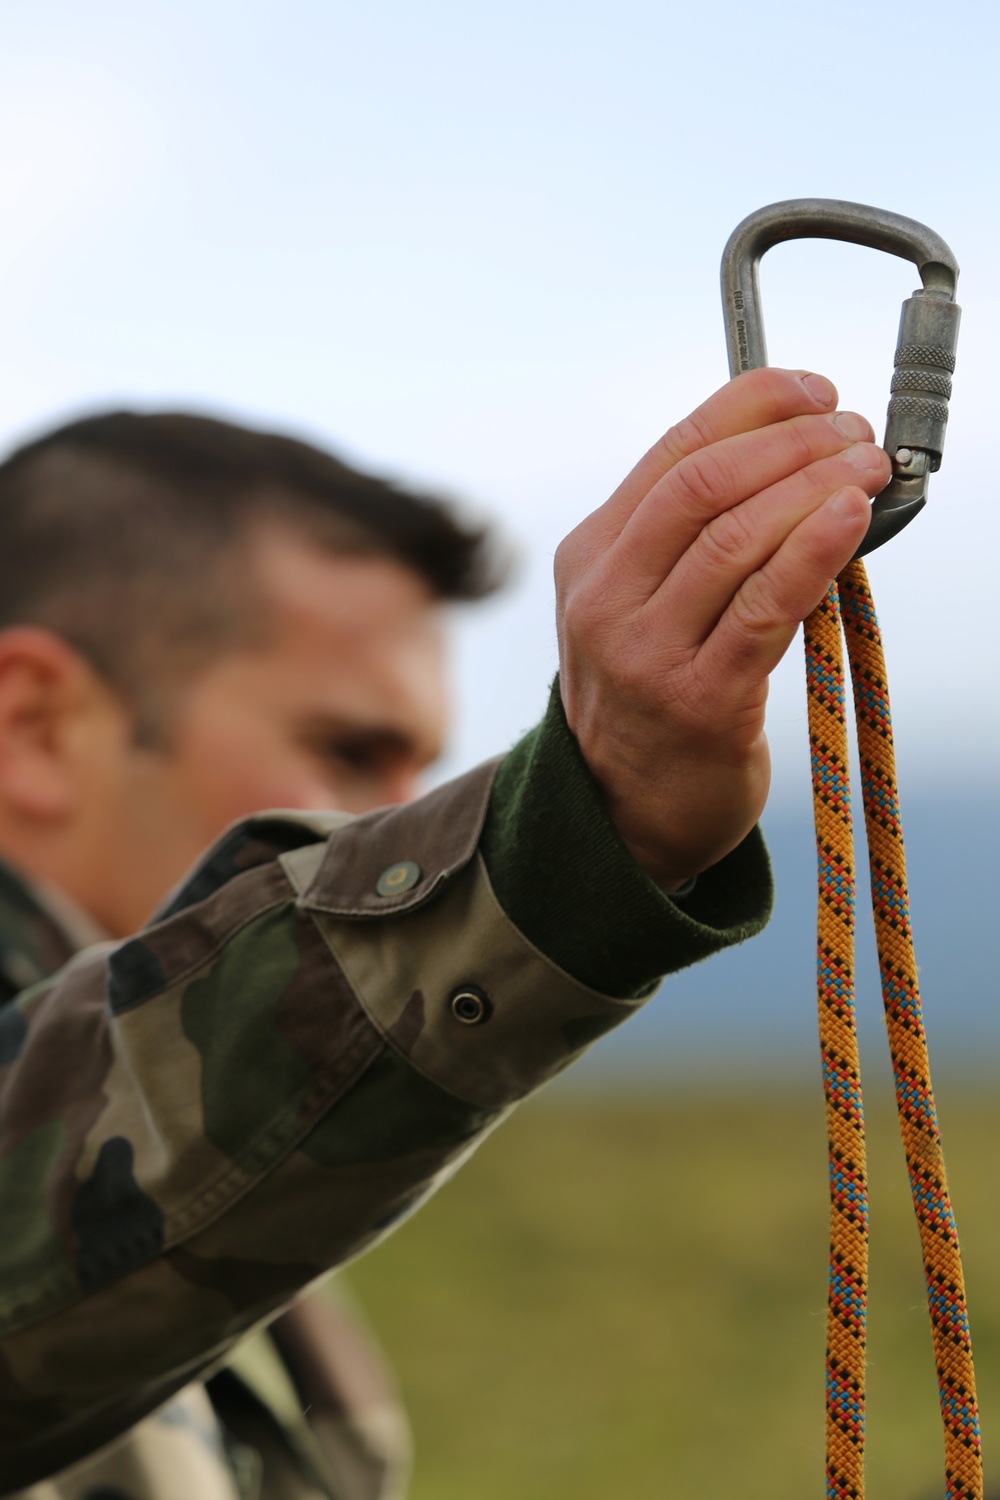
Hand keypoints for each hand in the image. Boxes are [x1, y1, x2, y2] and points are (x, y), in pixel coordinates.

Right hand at [555, 368, 890, 886]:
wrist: (624, 814)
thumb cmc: (651, 698)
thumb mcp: (636, 606)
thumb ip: (683, 541)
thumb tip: (788, 458)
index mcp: (588, 558)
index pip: (672, 453)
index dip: (752, 406)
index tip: (815, 390)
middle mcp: (606, 598)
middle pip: (703, 485)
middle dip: (792, 441)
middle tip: (856, 431)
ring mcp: (645, 652)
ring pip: (735, 537)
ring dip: (814, 486)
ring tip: (868, 468)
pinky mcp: (699, 701)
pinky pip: (764, 608)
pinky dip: (813, 551)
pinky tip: (852, 517)